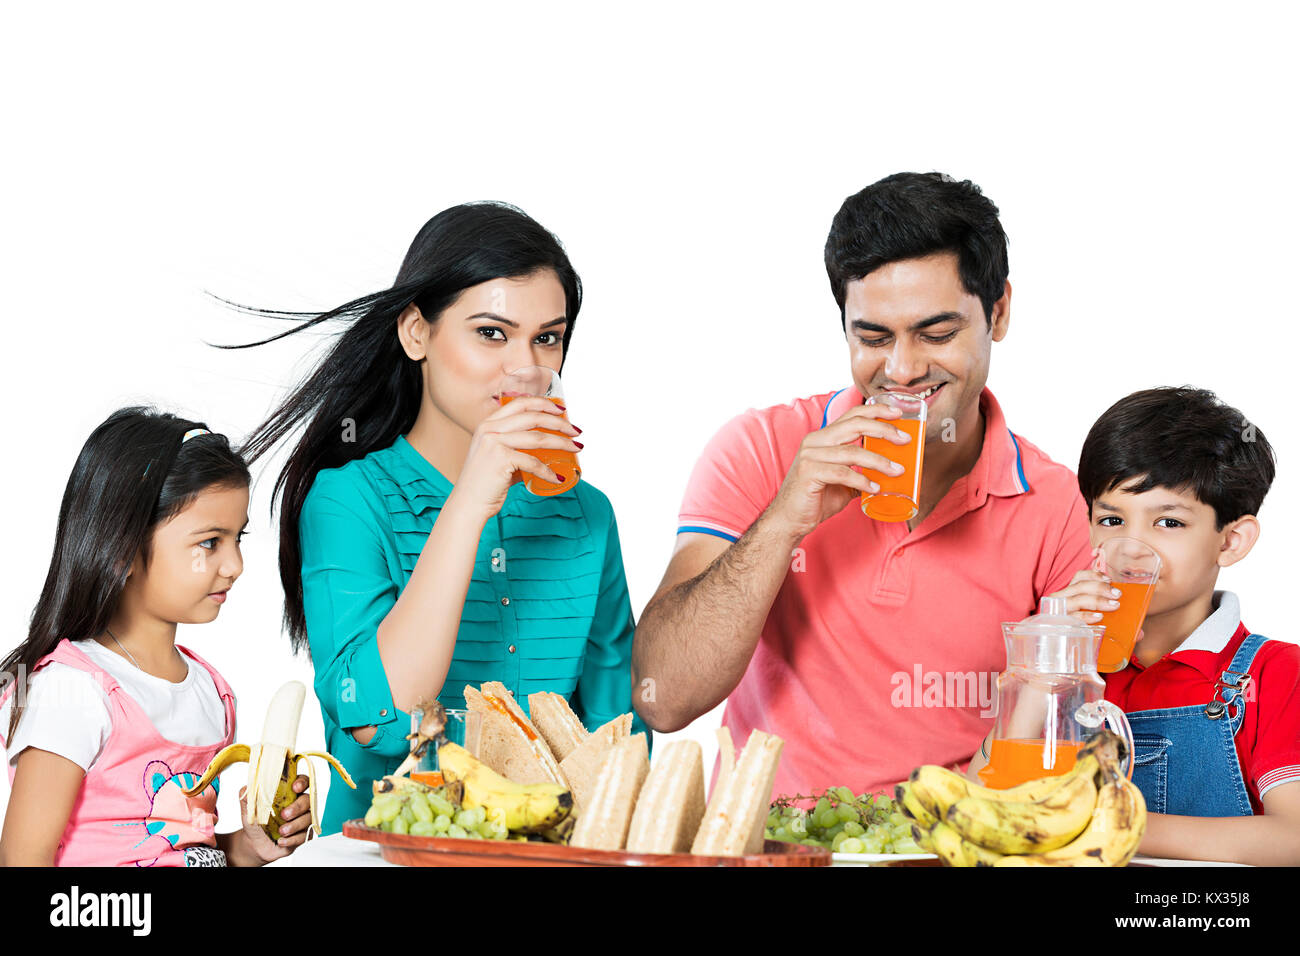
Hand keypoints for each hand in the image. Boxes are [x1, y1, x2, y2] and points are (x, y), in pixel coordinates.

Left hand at [236, 774, 312, 864]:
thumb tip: (248, 788)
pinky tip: (281, 841)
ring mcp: (302, 820)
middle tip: (284, 815)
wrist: (254, 843)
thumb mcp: (249, 808)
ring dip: (295, 825)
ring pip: (308, 819)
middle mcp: (299, 804)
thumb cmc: (256, 821)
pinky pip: (305, 835)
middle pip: (308, 800)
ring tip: (281, 832)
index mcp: (288, 793)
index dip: (302, 782)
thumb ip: (249, 796)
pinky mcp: (303, 835)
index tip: (295, 788)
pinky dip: (293, 839)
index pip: (303, 781)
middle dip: (297, 807)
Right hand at [446, 396, 581, 520]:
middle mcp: (489, 428)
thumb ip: (517, 449)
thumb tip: (546, 449)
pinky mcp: (501, 459)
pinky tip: (558, 477)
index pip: (520, 403)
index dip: (544, 404)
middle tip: (576, 431)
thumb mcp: (497, 457)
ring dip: (562, 443)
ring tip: (576, 448)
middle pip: (533, 417)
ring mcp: (494, 442)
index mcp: (488, 424)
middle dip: (559, 423)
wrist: (467, 504)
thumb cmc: (485, 483)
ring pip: (537, 437)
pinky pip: (533, 463)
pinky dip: (549, 471)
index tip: (562, 411)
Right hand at [767, 402, 913, 540]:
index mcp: (822, 437)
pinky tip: (875, 488)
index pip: (852, 415)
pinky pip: (842, 473)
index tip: (898, 414)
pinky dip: (862, 480)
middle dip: (883, 430)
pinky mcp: (809, 473)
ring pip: (852, 451)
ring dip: (879, 461)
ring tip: (897, 470)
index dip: (876, 411)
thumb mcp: (842, 479)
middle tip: (904, 439)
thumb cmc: (816, 498)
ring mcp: (810, 456)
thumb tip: (890, 471)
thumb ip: (860, 470)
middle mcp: (814, 441)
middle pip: (854, 425)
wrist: (790, 519)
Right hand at [1049, 568, 1120, 623]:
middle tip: (1117, 594)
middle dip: (1100, 588)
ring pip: (1078, 600)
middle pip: (1080, 586)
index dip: (1094, 575)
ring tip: (1113, 605)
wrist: (1057, 644)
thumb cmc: (1075, 625)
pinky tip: (1099, 617)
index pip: (1079, 577)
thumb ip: (1096, 600)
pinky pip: (1074, 618)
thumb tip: (1113, 590)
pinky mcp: (1059, 624)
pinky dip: (1087, 616)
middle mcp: (1060, 598)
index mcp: (1068, 592)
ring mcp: (1058, 610)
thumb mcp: (1084, 610)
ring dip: (1097, 601)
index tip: (1109, 579)